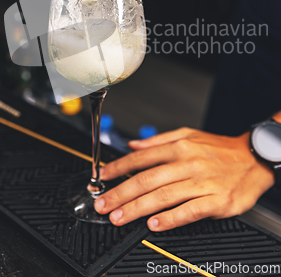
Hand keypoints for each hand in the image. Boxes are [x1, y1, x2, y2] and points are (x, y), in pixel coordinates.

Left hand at [94, 127, 274, 230]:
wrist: (254, 159)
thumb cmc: (220, 149)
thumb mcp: (189, 135)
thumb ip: (158, 140)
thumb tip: (132, 144)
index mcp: (179, 147)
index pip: (141, 157)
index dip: (119, 167)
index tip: (102, 177)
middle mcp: (188, 163)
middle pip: (147, 179)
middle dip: (121, 192)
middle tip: (103, 204)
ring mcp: (202, 182)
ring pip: (163, 195)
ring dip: (137, 208)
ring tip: (119, 216)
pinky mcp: (216, 200)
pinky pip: (189, 210)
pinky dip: (170, 218)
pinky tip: (154, 224)